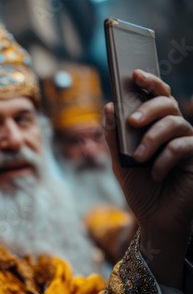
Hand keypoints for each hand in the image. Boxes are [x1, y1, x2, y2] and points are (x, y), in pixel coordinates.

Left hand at [104, 69, 192, 288]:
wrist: (154, 220)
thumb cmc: (138, 188)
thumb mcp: (119, 161)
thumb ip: (114, 136)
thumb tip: (108, 106)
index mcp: (153, 126)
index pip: (155, 97)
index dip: (148, 82)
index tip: (134, 73)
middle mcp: (172, 130)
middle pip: (167, 104)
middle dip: (148, 109)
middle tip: (133, 122)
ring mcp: (187, 143)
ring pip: (175, 123)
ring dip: (152, 139)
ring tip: (138, 158)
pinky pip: (184, 146)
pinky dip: (165, 159)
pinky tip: (157, 174)